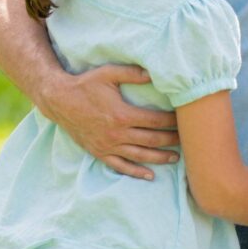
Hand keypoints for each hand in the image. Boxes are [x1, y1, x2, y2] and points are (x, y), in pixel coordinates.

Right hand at [39, 63, 180, 179]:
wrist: (59, 100)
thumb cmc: (86, 84)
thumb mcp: (109, 73)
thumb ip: (133, 73)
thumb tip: (155, 72)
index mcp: (122, 114)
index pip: (155, 120)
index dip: (172, 121)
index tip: (185, 120)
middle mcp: (117, 133)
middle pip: (151, 140)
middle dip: (171, 140)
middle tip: (188, 141)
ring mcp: (107, 145)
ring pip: (139, 156)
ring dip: (159, 158)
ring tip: (176, 158)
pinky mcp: (99, 152)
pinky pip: (120, 166)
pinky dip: (135, 172)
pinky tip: (149, 175)